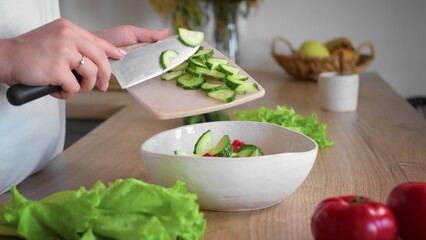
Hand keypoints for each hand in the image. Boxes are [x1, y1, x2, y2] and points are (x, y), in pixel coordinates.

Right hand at [0, 18, 168, 98]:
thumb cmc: (31, 52)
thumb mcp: (56, 40)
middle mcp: (68, 37)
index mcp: (69, 29)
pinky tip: (57, 90)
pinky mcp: (57, 69)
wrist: (6, 58)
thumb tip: (102, 56)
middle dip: (105, 76)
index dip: (113, 51)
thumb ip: (77, 46)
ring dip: (84, 86)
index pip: (98, 41)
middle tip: (104, 86)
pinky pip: (75, 87)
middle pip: (101, 59)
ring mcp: (63, 52)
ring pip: (91, 74)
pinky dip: (67, 93)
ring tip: (71, 87)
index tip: (122, 56)